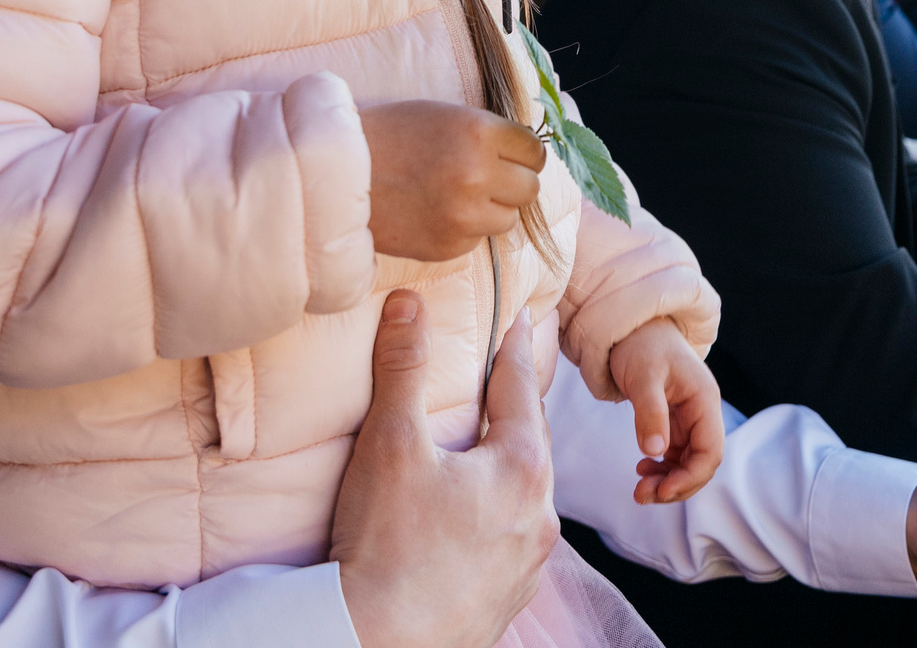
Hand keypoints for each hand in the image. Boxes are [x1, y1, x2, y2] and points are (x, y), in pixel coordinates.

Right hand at [331, 294, 558, 647]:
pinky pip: (509, 546)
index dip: (513, 351)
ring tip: (485, 456)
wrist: (377, 643)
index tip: (519, 322)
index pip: (519, 390)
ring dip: (507, 473)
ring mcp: (527, 566)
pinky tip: (472, 527)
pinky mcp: (505, 602)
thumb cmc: (386, 544)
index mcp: (522, 469)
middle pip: (529, 445)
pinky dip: (496, 523)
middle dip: (515, 412)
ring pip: (525, 500)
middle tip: (504, 383)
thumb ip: (403, 368)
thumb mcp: (391, 443)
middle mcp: (540, 517)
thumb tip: (408, 302)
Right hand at [360, 100, 546, 260]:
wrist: (335, 175)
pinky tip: (437, 213)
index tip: (508, 156)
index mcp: (478, 132)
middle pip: (530, 188)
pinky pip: (478, 239)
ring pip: (509, 219)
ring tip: (459, 196)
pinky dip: (465, 229)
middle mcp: (477, 174)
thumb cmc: (389, 136)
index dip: (521, 153)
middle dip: (512, 182)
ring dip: (492, 209)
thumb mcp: (443, 115)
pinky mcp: (448, 246)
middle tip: (486, 178)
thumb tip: (529, 157)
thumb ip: (488, 135)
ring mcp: (464, 215)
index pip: (535, 151)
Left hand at [605, 318, 724, 504]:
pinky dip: (662, 468)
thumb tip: (655, 452)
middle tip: (642, 494)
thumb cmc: (640, 344)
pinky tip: (642, 467)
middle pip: (701, 463)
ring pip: (688, 462)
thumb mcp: (643, 376)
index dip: (690, 477)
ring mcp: (688, 418)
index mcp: (704, 400)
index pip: (710, 451)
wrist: (631, 326)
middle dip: (676, 484)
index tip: (662, 490)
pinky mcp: (673, 421)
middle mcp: (701, 412)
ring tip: (640, 488)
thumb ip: (650, 412)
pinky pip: (675, 454)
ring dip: (668, 480)